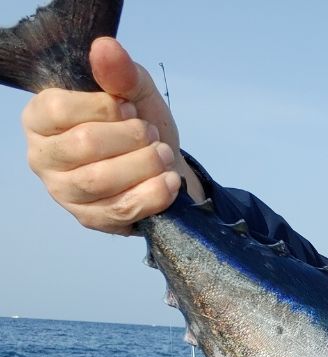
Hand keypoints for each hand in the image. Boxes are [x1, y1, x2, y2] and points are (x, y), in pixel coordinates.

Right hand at [21, 36, 203, 233]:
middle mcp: (42, 157)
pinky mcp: (90, 220)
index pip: (60, 109)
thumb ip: (118, 71)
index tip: (131, 108)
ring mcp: (64, 193)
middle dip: (128, 138)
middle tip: (151, 134)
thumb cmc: (136, 123)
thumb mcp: (133, 90)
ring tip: (163, 154)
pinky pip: (119, 211)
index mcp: (40, 117)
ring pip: (99, 181)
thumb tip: (105, 48)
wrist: (159, 167)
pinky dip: (151, 195)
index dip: (104, 109)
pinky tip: (169, 181)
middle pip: (83, 146)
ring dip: (141, 166)